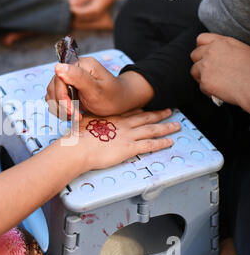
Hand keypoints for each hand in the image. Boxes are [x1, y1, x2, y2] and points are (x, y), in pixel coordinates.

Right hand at [46, 56, 153, 119]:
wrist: (120, 102)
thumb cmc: (112, 96)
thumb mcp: (96, 89)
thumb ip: (77, 77)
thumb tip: (58, 67)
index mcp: (79, 65)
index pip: (59, 79)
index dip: (62, 97)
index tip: (73, 111)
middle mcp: (71, 70)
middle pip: (53, 88)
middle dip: (63, 105)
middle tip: (76, 116)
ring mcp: (67, 80)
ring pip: (51, 95)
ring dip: (60, 109)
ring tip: (76, 116)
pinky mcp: (66, 90)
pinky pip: (54, 100)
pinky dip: (60, 110)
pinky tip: (72, 114)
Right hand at [63, 109, 179, 171]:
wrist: (78, 147)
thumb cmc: (77, 137)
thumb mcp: (82, 122)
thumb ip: (89, 120)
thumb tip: (86, 119)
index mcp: (112, 117)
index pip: (130, 111)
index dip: (141, 109)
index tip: (147, 107)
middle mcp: (123, 124)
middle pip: (145, 117)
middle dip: (158, 114)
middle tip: (168, 111)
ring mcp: (128, 135)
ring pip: (152, 129)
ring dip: (165, 127)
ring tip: (176, 126)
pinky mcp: (130, 147)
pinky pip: (150, 144)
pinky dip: (161, 143)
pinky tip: (170, 142)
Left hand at [69, 0, 116, 21]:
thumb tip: (70, 2)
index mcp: (95, 10)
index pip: (80, 13)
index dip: (73, 10)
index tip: (67, 6)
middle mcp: (96, 15)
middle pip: (81, 18)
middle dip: (74, 14)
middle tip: (68, 9)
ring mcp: (97, 17)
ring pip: (83, 20)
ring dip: (77, 16)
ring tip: (71, 10)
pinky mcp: (96, 16)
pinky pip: (86, 18)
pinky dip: (81, 16)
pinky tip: (77, 11)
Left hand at [190, 33, 249, 112]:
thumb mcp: (242, 50)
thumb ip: (226, 49)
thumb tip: (221, 55)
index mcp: (221, 43)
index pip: (202, 39)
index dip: (202, 47)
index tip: (205, 54)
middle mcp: (211, 52)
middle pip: (194, 55)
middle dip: (199, 62)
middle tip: (209, 70)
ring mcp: (205, 67)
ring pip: (194, 70)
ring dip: (201, 75)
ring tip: (214, 80)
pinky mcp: (204, 81)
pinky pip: (201, 85)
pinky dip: (208, 89)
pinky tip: (218, 90)